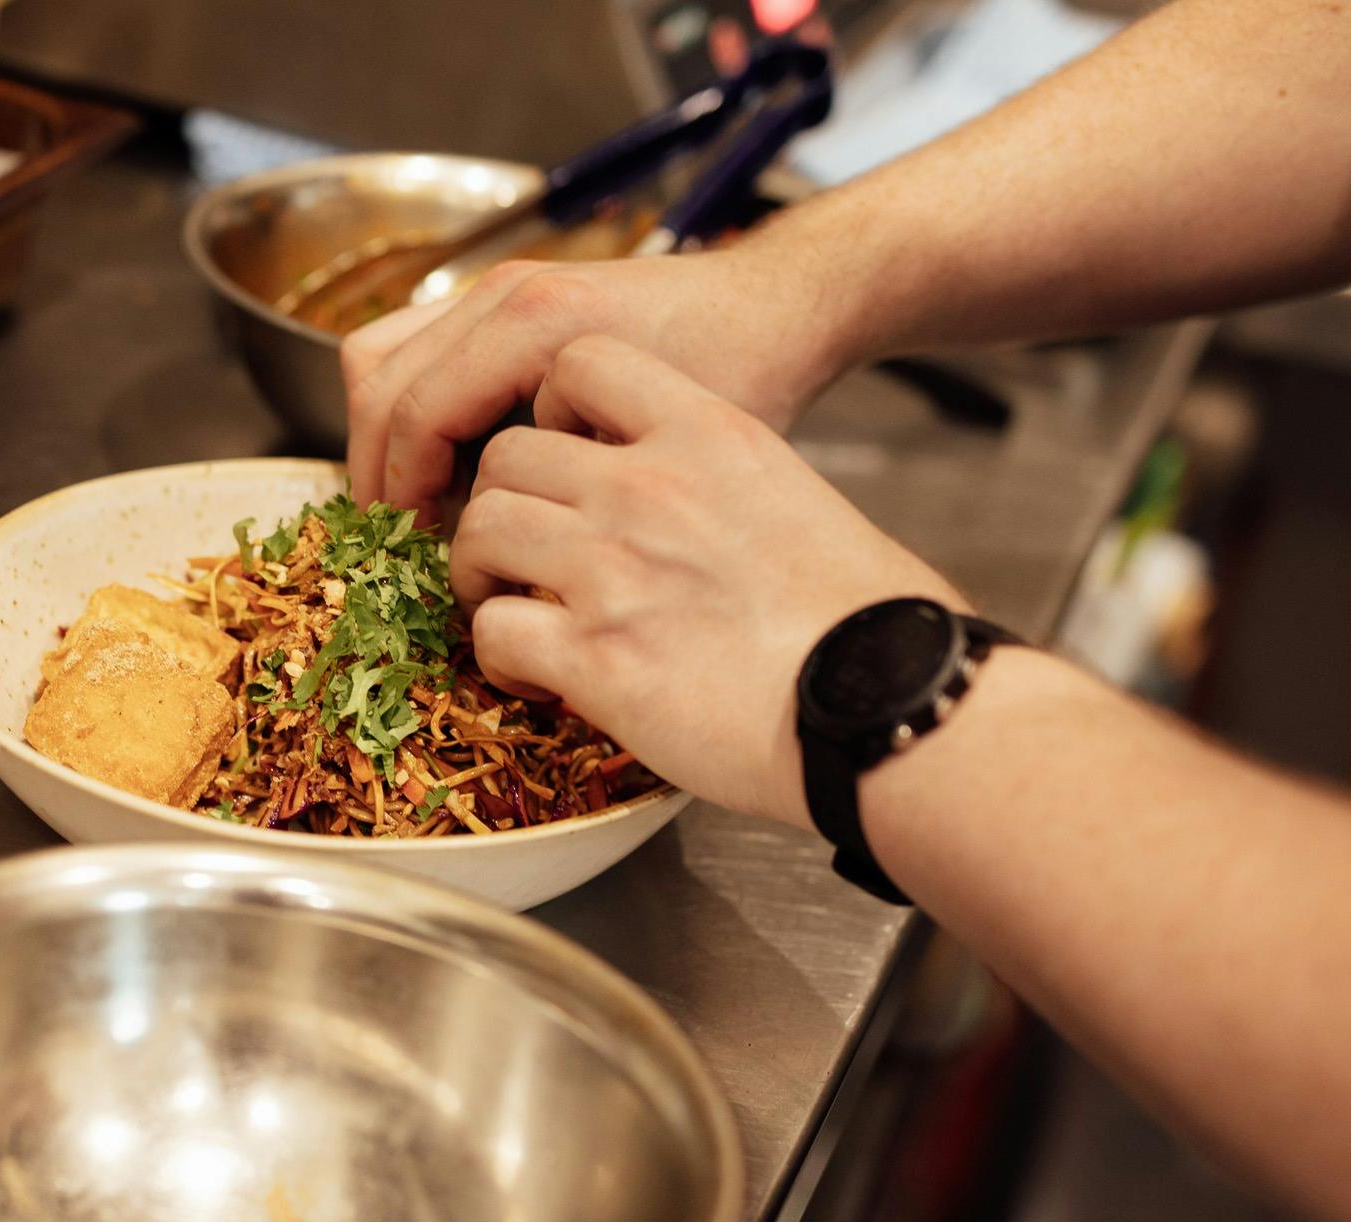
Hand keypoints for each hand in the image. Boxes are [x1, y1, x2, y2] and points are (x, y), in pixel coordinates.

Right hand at [343, 248, 850, 522]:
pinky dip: (413, 410)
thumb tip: (493, 549)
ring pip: (380, 358)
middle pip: (374, 377)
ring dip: (387, 434)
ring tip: (419, 507)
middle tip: (401, 540)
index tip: (412, 555)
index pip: (412, 411)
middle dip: (376, 464)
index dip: (398, 492)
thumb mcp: (665, 448)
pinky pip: (417, 352)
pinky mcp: (503, 302)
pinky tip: (455, 471)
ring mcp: (498, 290)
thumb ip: (579, 490)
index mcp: (535, 322)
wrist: (777, 308)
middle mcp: (504, 293)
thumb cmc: (740, 376)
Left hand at [452, 336, 963, 829]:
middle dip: (499, 504)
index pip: (580, 364)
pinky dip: (498, 658)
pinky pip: (492, 631)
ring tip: (513, 613)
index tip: (563, 463)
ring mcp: (614, 568)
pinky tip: (539, 679)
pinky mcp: (595, 656)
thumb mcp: (802, 506)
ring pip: (480, 530)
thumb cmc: (875, 624)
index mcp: (711, 435)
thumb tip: (693, 521)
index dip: (548, 412)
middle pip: (507, 455)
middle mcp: (650, 487)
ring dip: (480, 576)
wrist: (895, 705)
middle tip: (519, 556)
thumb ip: (726, 491)